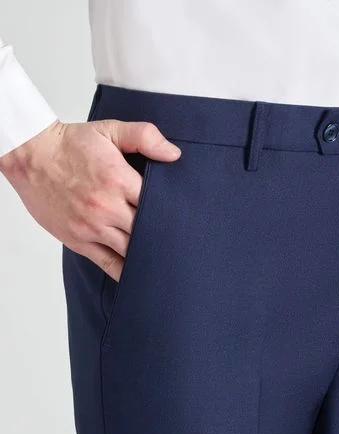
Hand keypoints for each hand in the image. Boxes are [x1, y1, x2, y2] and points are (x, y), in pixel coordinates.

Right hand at [0, 118, 181, 280]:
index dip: (172, 213)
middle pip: (147, 231)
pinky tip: (138, 276)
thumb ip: (144, 136)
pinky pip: (108, 263)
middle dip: (163, 237)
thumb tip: (174, 154)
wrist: (30, 156)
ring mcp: (92, 227)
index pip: (156, 204)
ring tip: (165, 261)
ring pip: (130, 251)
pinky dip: (124, 272)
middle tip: (181, 244)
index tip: (184, 218)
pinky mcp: (79, 240)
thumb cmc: (70, 145)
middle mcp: (107, 207)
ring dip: (147, 255)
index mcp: (118, 180)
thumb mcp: (110, 130)